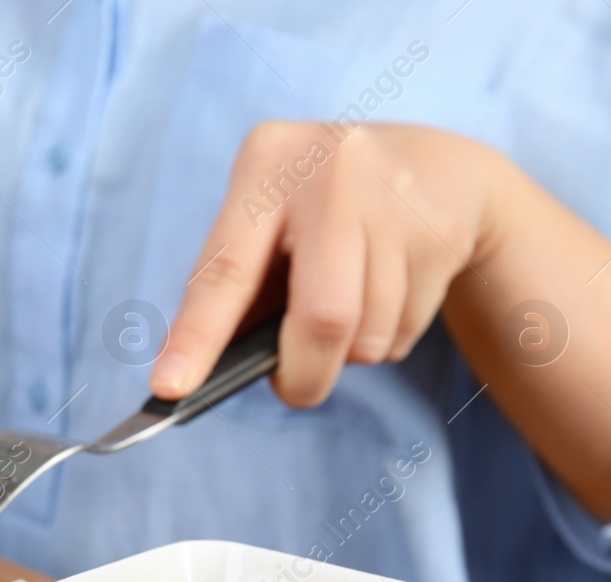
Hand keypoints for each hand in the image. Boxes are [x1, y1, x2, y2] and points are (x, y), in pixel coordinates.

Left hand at [152, 121, 610, 523]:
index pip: (225, 269)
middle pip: (322, 316)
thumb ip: (240, 291)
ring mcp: (394, 197)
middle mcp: (330, 171)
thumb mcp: (269, 224)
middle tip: (296, 386)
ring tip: (351, 312)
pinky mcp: (441, 231)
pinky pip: (407, 331)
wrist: (436, 166)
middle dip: (306, 373)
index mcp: (266, 163)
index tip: (169, 388)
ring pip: (369, 336)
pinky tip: (390, 294)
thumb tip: (205, 376)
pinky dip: (389, 340)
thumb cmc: (320, 213)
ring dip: (352, 355)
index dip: (197, 336)